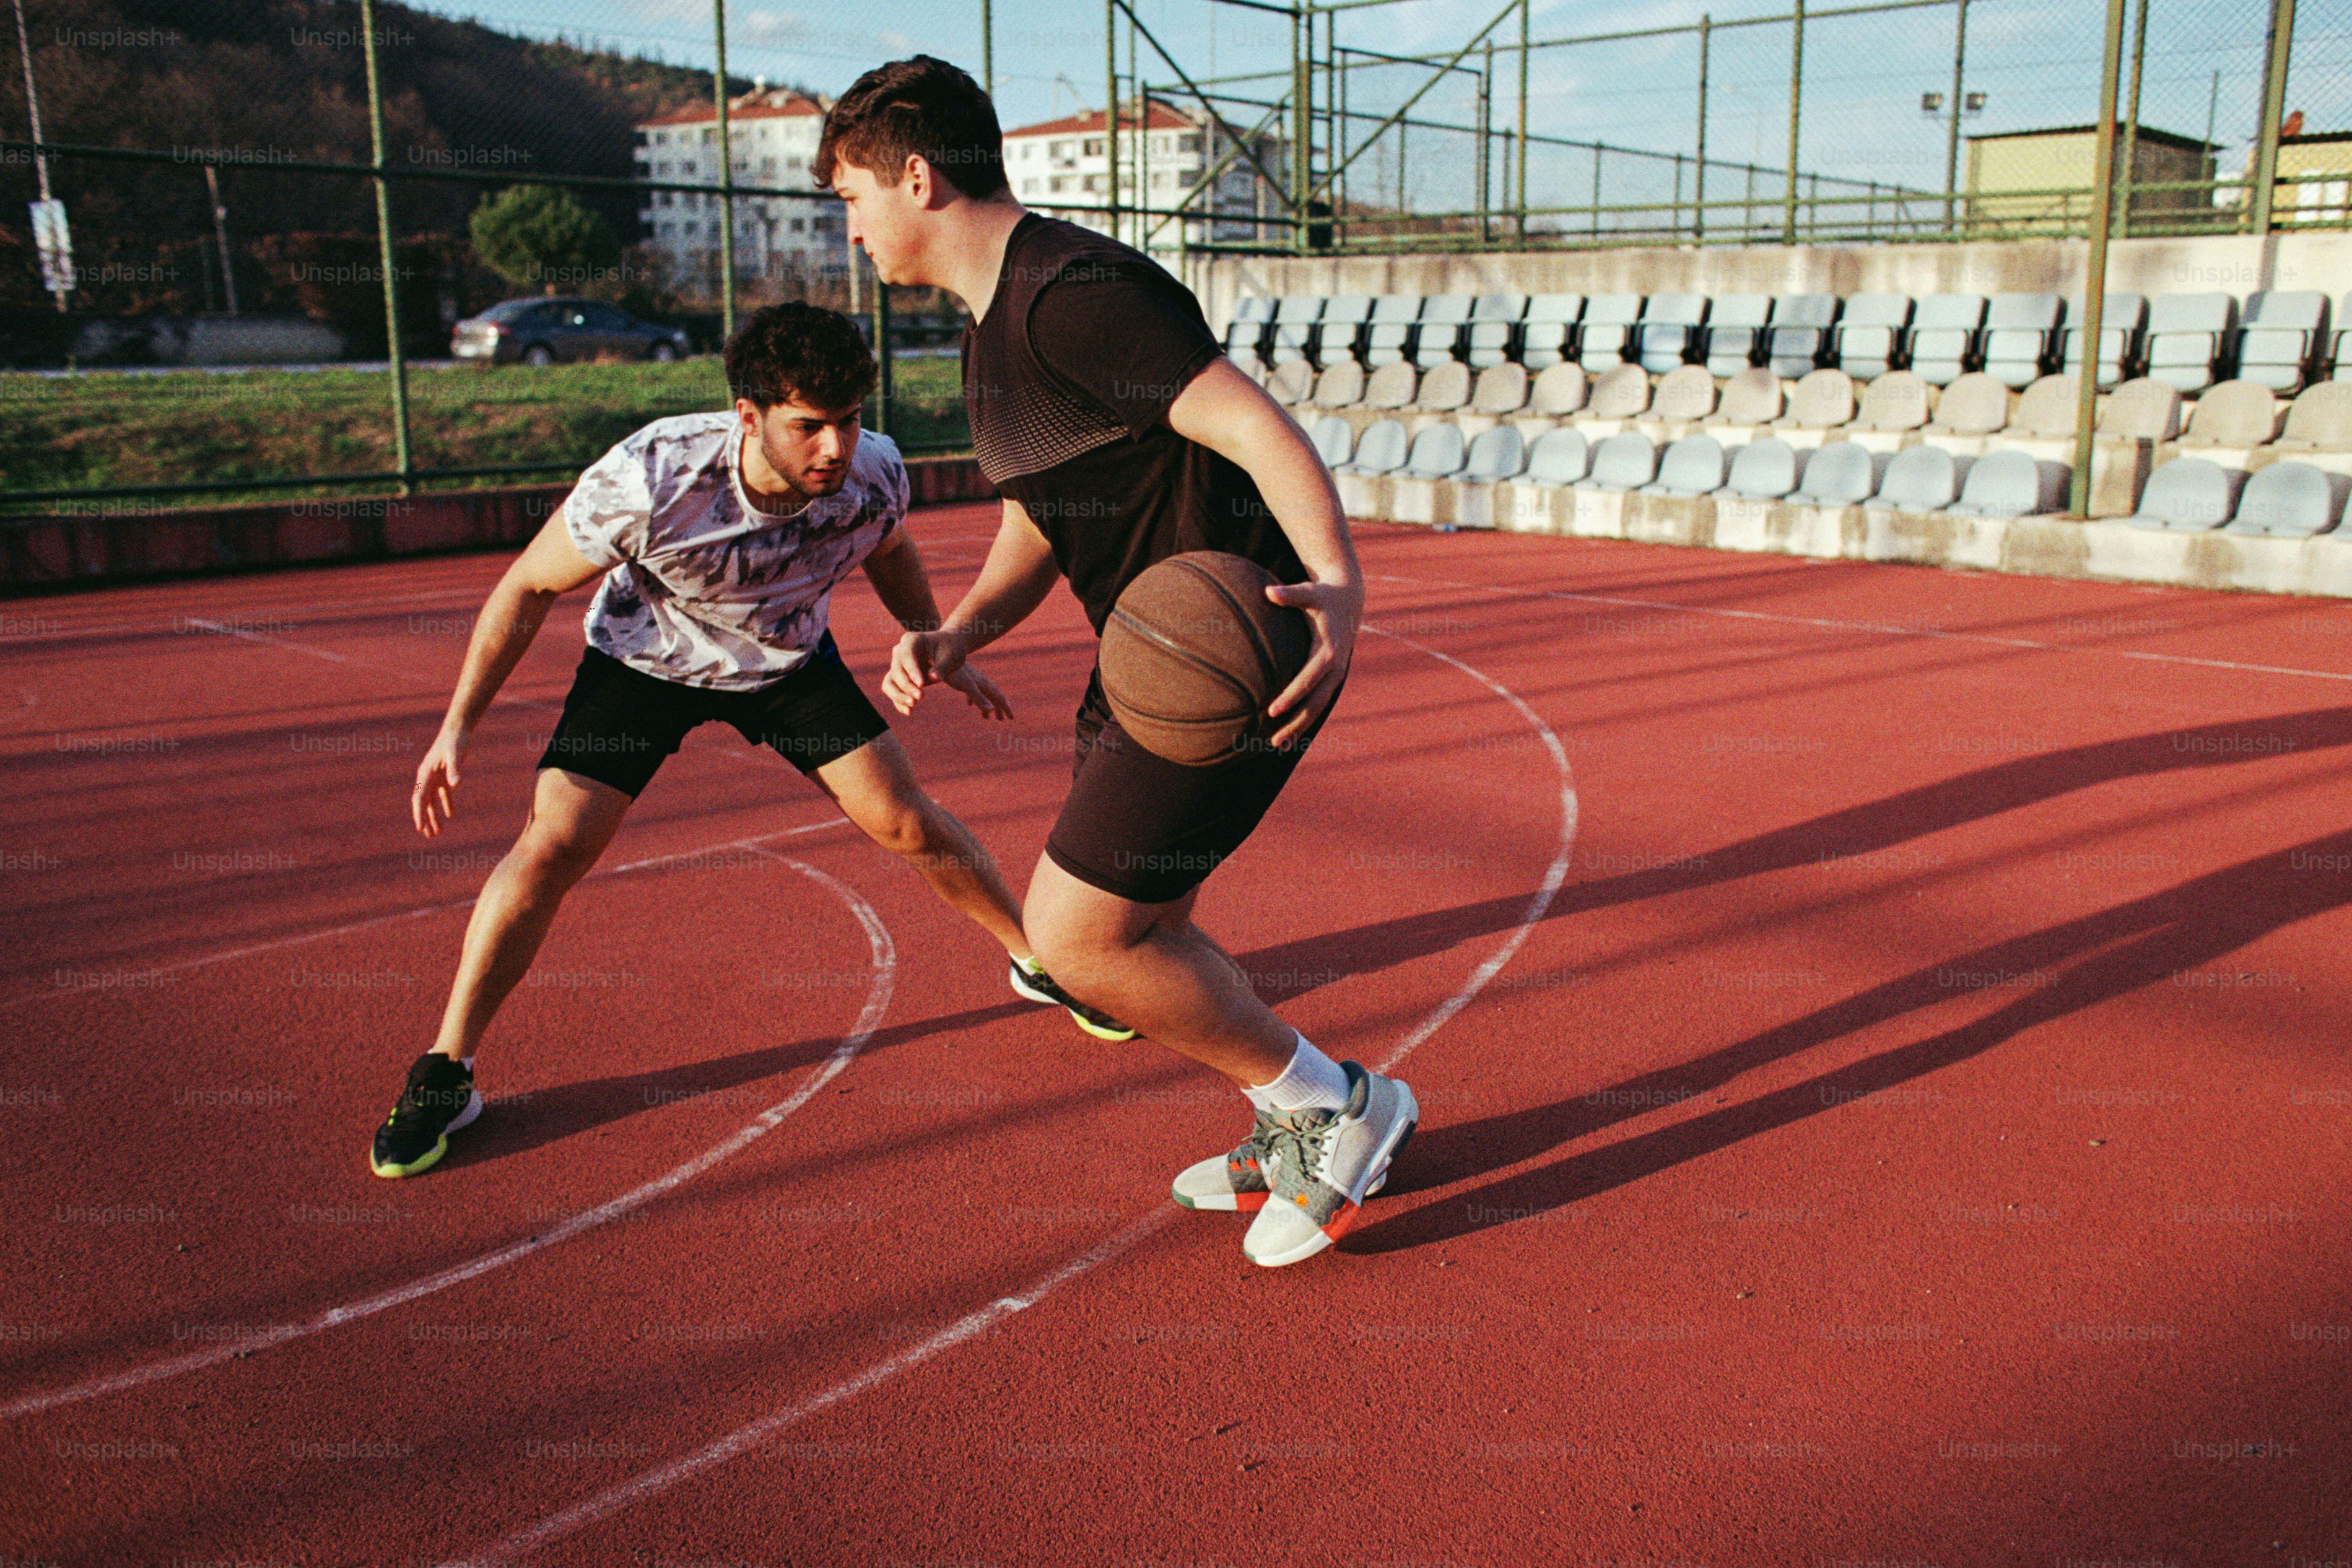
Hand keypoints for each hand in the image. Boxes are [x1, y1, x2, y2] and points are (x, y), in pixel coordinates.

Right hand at [412, 727, 467, 836]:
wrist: (458, 729)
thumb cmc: (455, 740)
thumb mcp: (456, 754)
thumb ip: (454, 769)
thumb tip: (454, 785)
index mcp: (425, 773)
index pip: (420, 798)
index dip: (419, 813)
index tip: (420, 827)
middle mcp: (427, 777)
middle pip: (423, 802)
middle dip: (425, 819)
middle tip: (428, 836)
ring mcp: (435, 777)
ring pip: (432, 801)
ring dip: (434, 816)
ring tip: (437, 832)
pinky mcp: (444, 775)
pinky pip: (443, 794)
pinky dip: (445, 804)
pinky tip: (450, 815)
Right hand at [882, 628, 973, 716]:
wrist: (949, 650)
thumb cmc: (952, 649)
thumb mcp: (951, 656)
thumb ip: (941, 667)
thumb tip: (931, 678)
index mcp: (912, 640)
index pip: (907, 656)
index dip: (912, 671)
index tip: (922, 685)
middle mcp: (900, 651)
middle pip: (897, 670)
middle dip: (907, 685)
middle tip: (920, 697)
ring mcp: (898, 664)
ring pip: (890, 681)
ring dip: (899, 695)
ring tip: (913, 705)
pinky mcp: (900, 677)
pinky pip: (894, 690)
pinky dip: (899, 701)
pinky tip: (909, 712)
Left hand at [942, 660, 1013, 720]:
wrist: (942, 653)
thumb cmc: (954, 672)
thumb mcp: (967, 687)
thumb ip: (978, 698)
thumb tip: (991, 710)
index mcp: (983, 684)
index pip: (998, 697)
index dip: (1005, 708)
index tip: (1011, 718)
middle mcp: (980, 681)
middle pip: (992, 696)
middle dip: (998, 708)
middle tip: (1002, 719)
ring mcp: (971, 679)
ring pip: (982, 693)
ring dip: (986, 705)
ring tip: (985, 718)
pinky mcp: (961, 678)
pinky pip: (971, 691)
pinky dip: (972, 699)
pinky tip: (968, 703)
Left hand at [1263, 578, 1361, 747]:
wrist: (1348, 599)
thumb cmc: (1323, 595)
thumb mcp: (1310, 592)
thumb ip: (1290, 594)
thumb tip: (1268, 591)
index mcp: (1329, 649)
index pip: (1309, 677)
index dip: (1292, 695)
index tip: (1273, 710)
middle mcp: (1335, 667)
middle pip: (1316, 701)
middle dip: (1296, 722)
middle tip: (1274, 740)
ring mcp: (1335, 675)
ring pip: (1318, 707)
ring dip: (1300, 728)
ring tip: (1278, 746)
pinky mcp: (1332, 678)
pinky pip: (1318, 702)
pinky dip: (1304, 719)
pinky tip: (1288, 735)